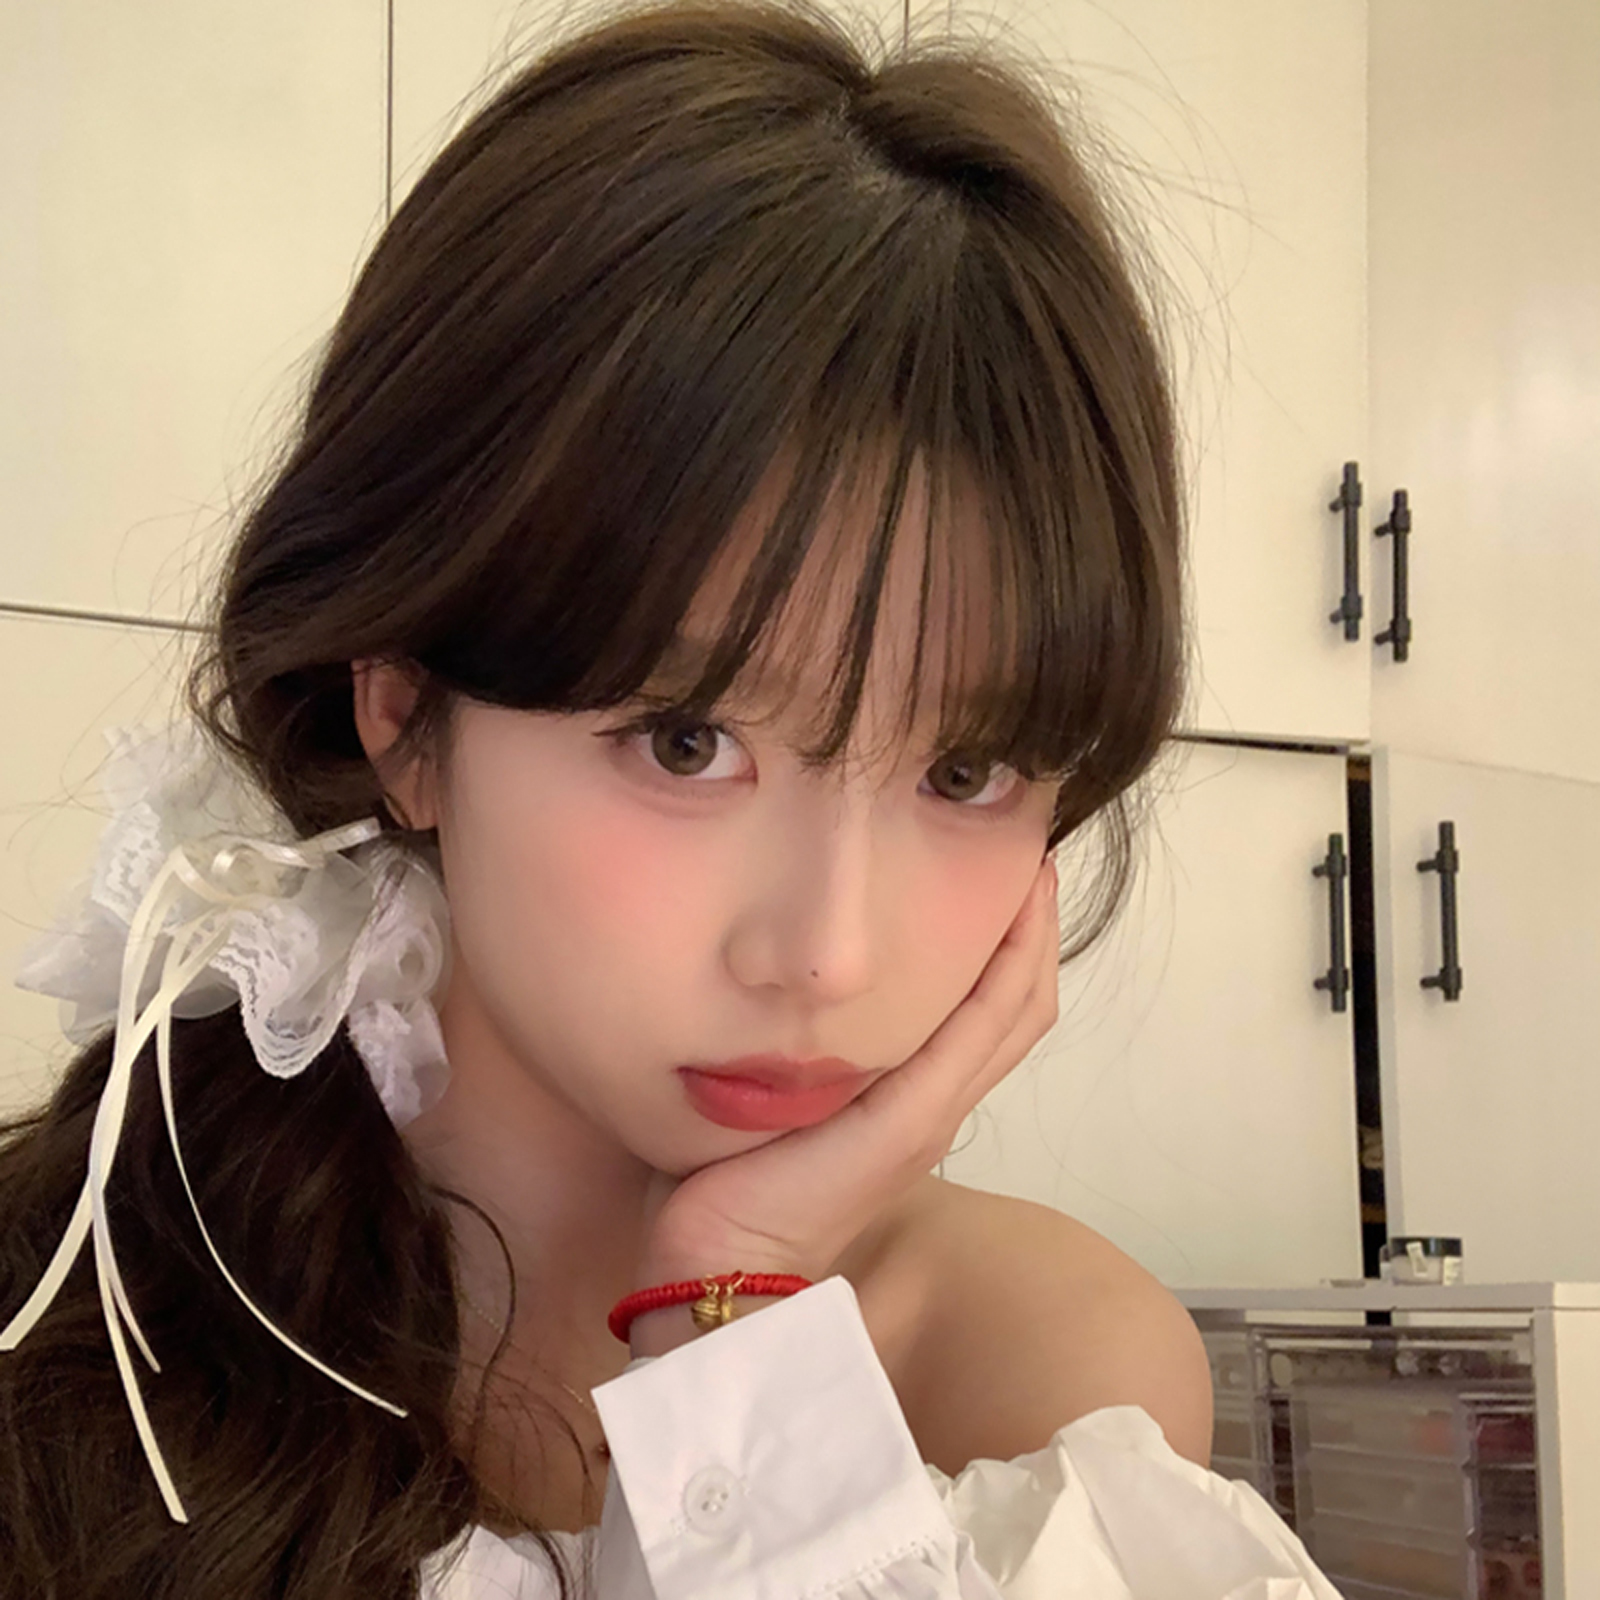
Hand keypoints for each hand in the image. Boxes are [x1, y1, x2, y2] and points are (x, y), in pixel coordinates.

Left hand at [637, 854, 1061, 1290]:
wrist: (719, 1271)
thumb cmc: (727, 1190)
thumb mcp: (768, 1097)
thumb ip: (784, 1050)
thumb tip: (754, 985)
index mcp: (907, 1106)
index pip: (985, 1019)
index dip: (1005, 952)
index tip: (1002, 882)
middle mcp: (934, 1108)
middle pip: (1018, 1008)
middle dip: (1031, 933)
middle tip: (1031, 859)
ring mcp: (930, 1114)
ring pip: (1014, 1012)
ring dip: (1031, 939)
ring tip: (1035, 874)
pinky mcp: (911, 1121)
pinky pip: (981, 1028)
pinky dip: (1009, 967)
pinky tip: (1014, 914)